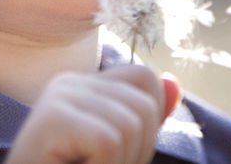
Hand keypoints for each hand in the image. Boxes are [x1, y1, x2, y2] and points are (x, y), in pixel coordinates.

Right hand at [4, 65, 181, 163]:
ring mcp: (59, 97)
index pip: (143, 78)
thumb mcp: (112, 150)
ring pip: (130, 125)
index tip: (127, 153)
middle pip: (143, 104)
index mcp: (82, 86)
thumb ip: (141, 120)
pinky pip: (109, 141)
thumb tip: (177, 86)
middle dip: (139, 149)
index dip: (152, 118)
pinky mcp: (53, 118)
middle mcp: (69, 83)